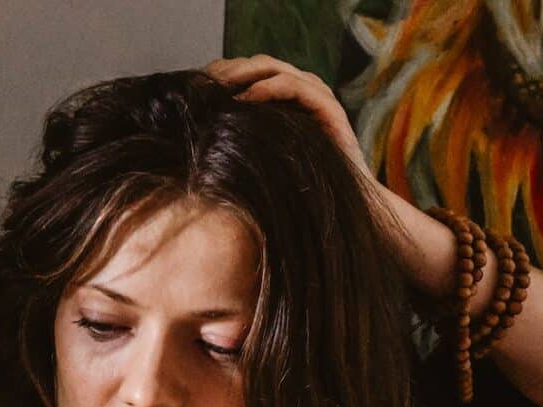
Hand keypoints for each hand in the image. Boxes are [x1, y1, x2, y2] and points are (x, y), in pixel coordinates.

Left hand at [204, 55, 369, 178]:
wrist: (347, 205)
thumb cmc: (303, 187)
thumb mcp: (263, 156)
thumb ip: (243, 137)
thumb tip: (202, 131)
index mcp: (288, 98)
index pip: (251, 72)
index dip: (223, 75)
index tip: (195, 88)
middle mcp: (304, 90)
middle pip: (259, 65)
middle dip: (228, 70)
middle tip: (202, 82)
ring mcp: (317, 95)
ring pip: (274, 69)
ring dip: (243, 74)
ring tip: (218, 87)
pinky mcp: (329, 108)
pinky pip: (293, 86)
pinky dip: (267, 88)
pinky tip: (244, 99)